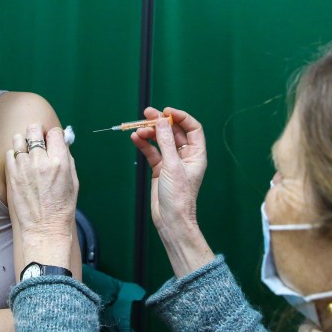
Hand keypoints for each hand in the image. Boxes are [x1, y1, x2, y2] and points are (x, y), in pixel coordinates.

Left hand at [6, 124, 78, 266]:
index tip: (54, 141)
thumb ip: (67, 159)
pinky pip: (10, 153)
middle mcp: (40, 161)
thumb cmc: (63, 207)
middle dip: (38, 132)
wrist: (44, 228)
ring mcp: (23, 167)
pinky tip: (22, 163)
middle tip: (40, 140)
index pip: (54, 132)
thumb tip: (62, 143)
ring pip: (19, 139)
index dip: (55, 135)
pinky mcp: (12, 174)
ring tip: (29, 151)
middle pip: (34, 130)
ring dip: (25, 141)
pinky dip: (16, 154)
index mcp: (59, 162)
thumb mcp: (74, 181)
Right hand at [130, 107, 206, 242]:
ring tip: (138, 129)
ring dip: (150, 133)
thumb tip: (161, 121)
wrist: (171, 219)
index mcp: (196, 154)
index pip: (192, 128)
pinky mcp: (160, 170)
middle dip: (161, 123)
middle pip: (174, 133)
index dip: (181, 117)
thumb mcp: (172, 165)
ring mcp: (172, 163)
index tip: (166, 112)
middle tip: (147, 114)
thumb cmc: (179, 196)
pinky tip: (135, 139)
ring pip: (161, 141)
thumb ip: (165, 142)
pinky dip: (144, 145)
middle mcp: (185, 157)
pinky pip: (152, 152)